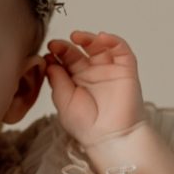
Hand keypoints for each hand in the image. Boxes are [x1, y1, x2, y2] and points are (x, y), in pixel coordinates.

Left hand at [44, 30, 146, 147]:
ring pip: (99, 47)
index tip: (47, 53)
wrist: (110, 136)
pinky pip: (121, 50)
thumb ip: (57, 80)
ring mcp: (108, 71)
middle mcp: (91, 74)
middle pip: (78, 52)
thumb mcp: (63, 101)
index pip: (64, 62)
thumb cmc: (86, 125)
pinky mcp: (126, 70)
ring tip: (76, 37)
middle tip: (56, 45)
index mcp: (74, 82)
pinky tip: (101, 38)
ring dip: (88, 38)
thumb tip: (49, 62)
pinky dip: (113, 40)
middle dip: (66, 46)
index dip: (55, 55)